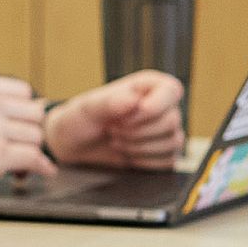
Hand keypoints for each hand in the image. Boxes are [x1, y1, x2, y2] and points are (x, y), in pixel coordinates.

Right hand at [0, 71, 53, 200]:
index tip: (17, 127)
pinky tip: (42, 171)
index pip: (24, 92)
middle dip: (29, 131)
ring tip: (18, 163)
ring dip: (31, 152)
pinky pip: (33, 158)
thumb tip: (33, 113)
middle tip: (19, 146)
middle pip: (34, 114)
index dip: (23, 112)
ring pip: (36, 137)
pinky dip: (41, 167)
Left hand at [43, 69, 185, 169]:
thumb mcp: (88, 108)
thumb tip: (134, 100)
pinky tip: (127, 153)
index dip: (154, 106)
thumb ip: (109, 102)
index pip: (171, 90)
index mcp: (147, 85)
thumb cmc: (81, 119)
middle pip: (171, 121)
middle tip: (112, 130)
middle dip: (137, 131)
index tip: (128, 116)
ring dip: (139, 147)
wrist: (74, 144)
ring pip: (173, 142)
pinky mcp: (164, 152)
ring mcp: (165, 130)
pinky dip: (145, 161)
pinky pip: (169, 160)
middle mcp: (161, 105)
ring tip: (116, 140)